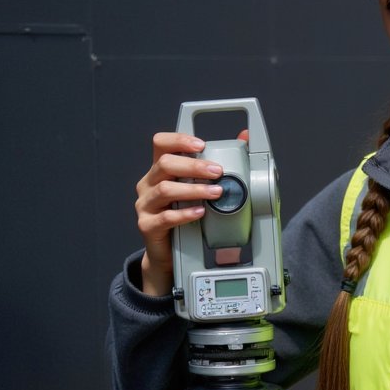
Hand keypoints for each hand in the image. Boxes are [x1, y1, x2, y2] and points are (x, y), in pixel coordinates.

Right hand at [134, 131, 225, 295]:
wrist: (169, 252)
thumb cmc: (185, 215)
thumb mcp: (199, 187)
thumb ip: (217, 164)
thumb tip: (244, 137)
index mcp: (160, 170)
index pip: (161, 144)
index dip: (179, 140)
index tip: (201, 145)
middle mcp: (149, 184)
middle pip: (165, 164)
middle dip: (194, 166)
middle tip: (218, 171)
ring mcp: (145, 205)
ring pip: (165, 189)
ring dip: (194, 189)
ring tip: (216, 192)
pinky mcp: (147, 225)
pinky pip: (165, 217)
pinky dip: (185, 214)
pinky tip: (201, 212)